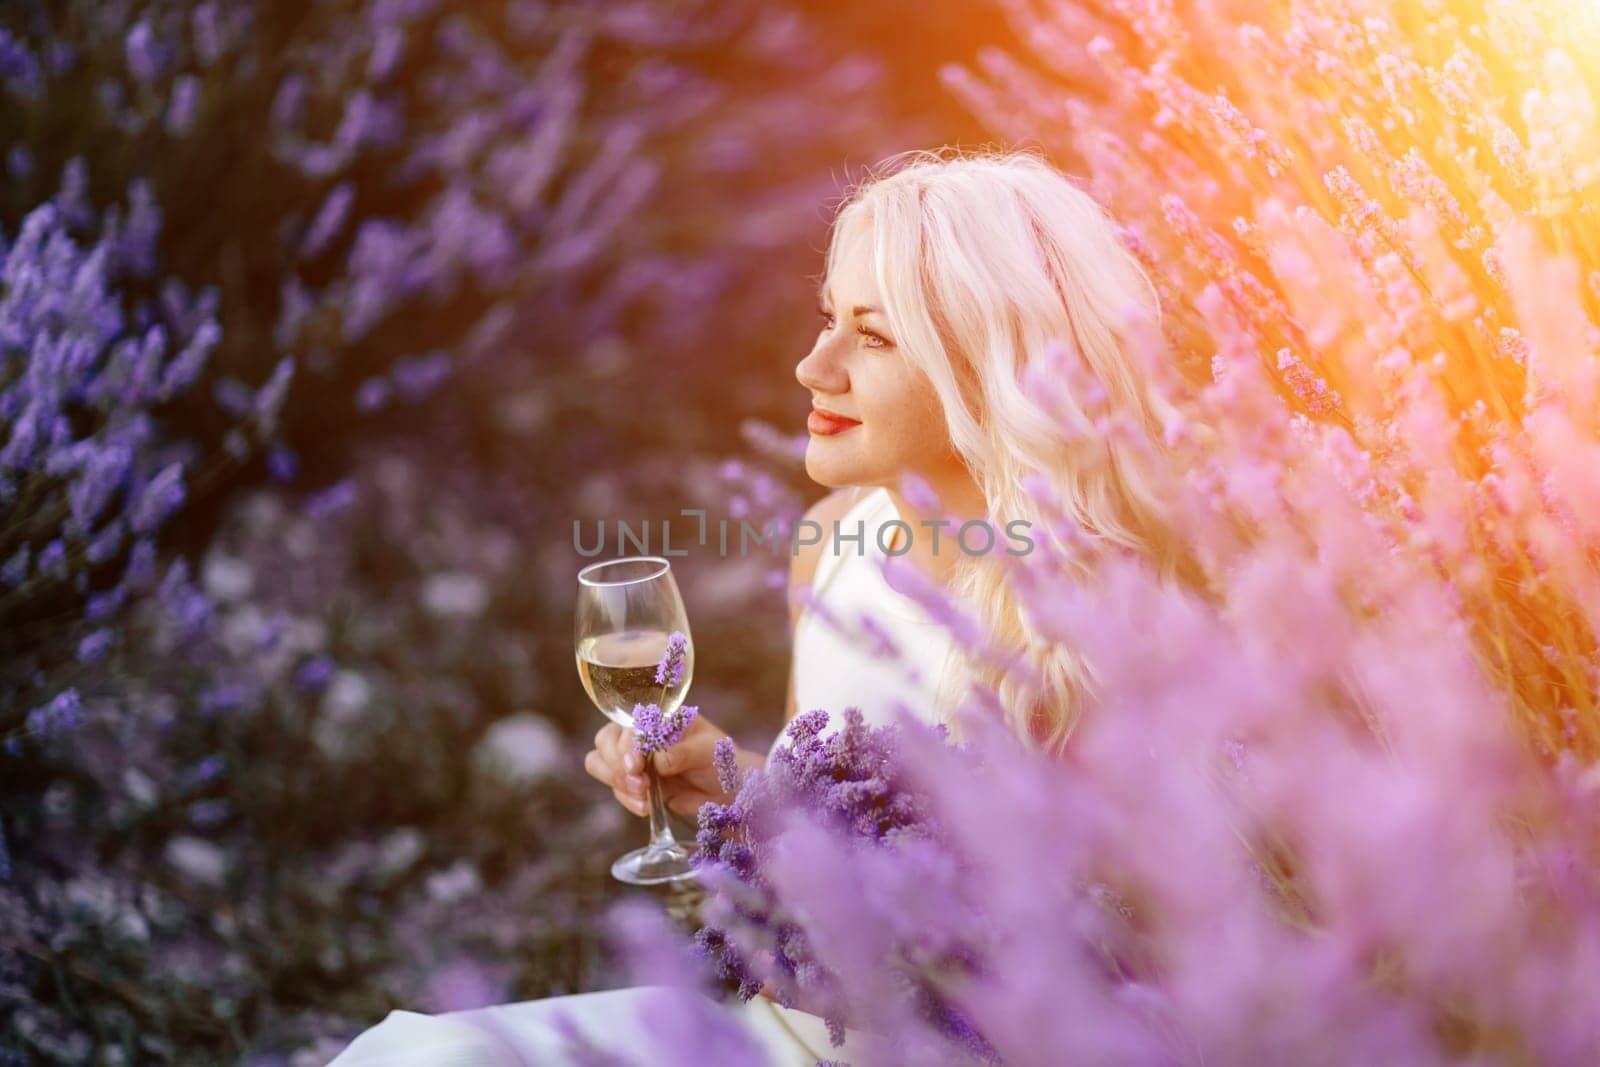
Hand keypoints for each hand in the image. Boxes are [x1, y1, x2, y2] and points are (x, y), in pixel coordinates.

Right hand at [583, 713, 748, 818]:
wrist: (729, 791)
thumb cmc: (722, 761)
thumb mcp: (709, 751)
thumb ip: (684, 752)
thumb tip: (658, 760)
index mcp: (660, 716)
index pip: (629, 723)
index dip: (627, 745)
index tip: (635, 766)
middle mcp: (642, 733)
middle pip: (606, 740)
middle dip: (617, 766)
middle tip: (642, 785)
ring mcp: (635, 758)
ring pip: (600, 762)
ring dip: (616, 782)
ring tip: (643, 798)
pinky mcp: (635, 781)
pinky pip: (615, 788)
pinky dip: (626, 799)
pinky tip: (646, 807)